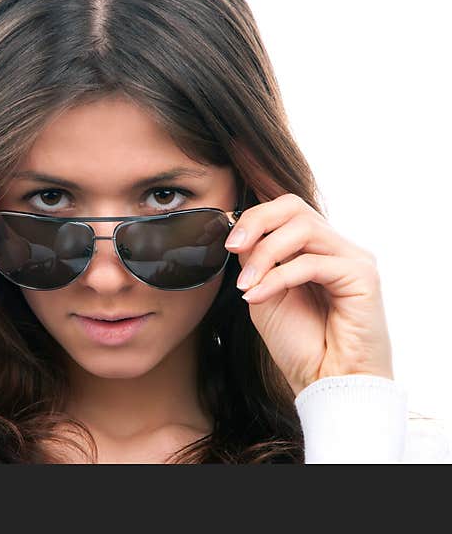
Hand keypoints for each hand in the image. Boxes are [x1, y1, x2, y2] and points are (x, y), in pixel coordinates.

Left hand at [225, 193, 392, 396]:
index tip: (227, 242)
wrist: (326, 383)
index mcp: (315, 248)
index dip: (253, 217)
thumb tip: (241, 232)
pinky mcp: (363, 276)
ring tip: (245, 285)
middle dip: (257, 223)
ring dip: (265, 255)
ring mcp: (353, 258)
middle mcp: (337, 247)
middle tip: (231, 247)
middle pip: (295, 207)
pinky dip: (278, 277)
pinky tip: (258, 297)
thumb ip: (257, 260)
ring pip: (303, 229)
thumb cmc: (299, 343)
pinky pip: (313, 262)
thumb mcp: (264, 293)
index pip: (285, 209)